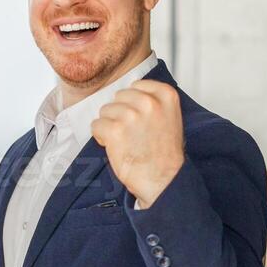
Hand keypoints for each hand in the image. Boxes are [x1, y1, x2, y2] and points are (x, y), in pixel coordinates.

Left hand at [91, 79, 184, 208]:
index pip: (137, 85)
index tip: (139, 117)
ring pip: (105, 111)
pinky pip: (96, 125)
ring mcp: (130, 115)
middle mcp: (149, 102)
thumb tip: (132, 91)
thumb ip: (155, 102)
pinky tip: (115, 147)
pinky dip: (101, 137)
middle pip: (118, 96)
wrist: (163, 181)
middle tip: (131, 133)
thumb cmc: (165, 155)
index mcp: (166, 96)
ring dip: (110, 126)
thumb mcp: (170, 119)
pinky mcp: (114, 130)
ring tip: (125, 141)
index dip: (133, 103)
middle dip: (120, 114)